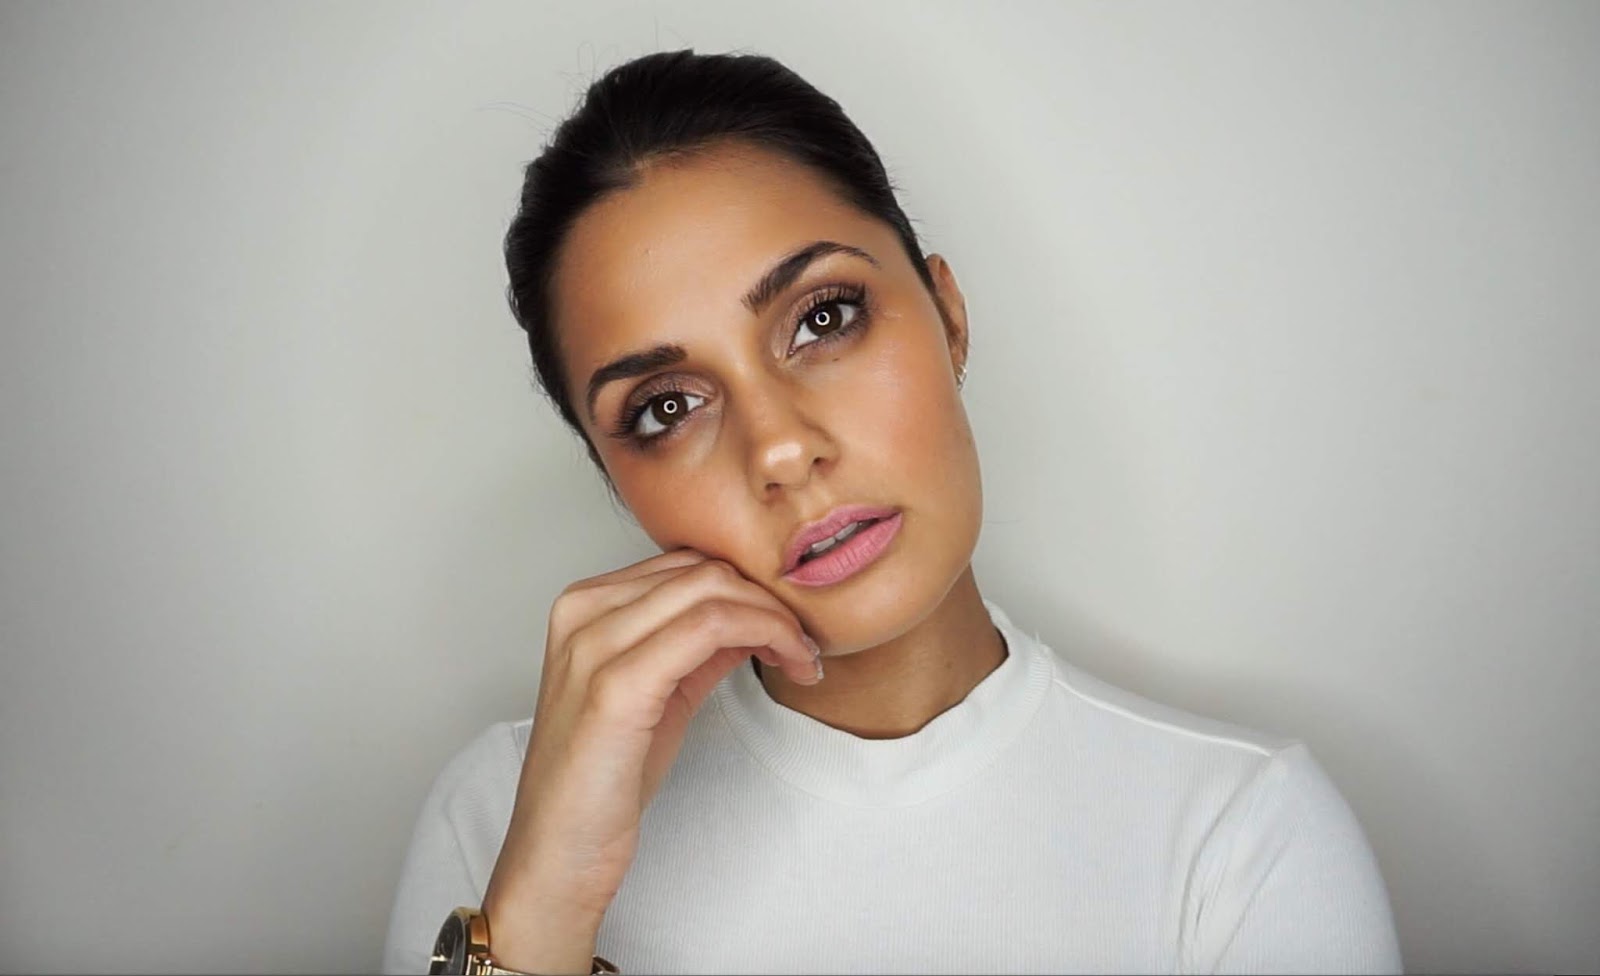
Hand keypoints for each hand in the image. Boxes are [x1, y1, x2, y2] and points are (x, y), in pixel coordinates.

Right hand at [480, 549, 820, 972]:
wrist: (558, 854)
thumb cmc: (599, 782)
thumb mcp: (657, 694)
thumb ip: (697, 647)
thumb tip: (755, 615)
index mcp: (583, 607)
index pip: (685, 562)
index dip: (748, 586)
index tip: (787, 623)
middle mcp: (582, 613)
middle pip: (702, 569)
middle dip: (769, 599)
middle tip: (804, 643)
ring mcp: (594, 645)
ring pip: (712, 590)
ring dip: (776, 618)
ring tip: (802, 657)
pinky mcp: (616, 685)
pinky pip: (711, 627)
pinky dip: (765, 634)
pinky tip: (788, 663)